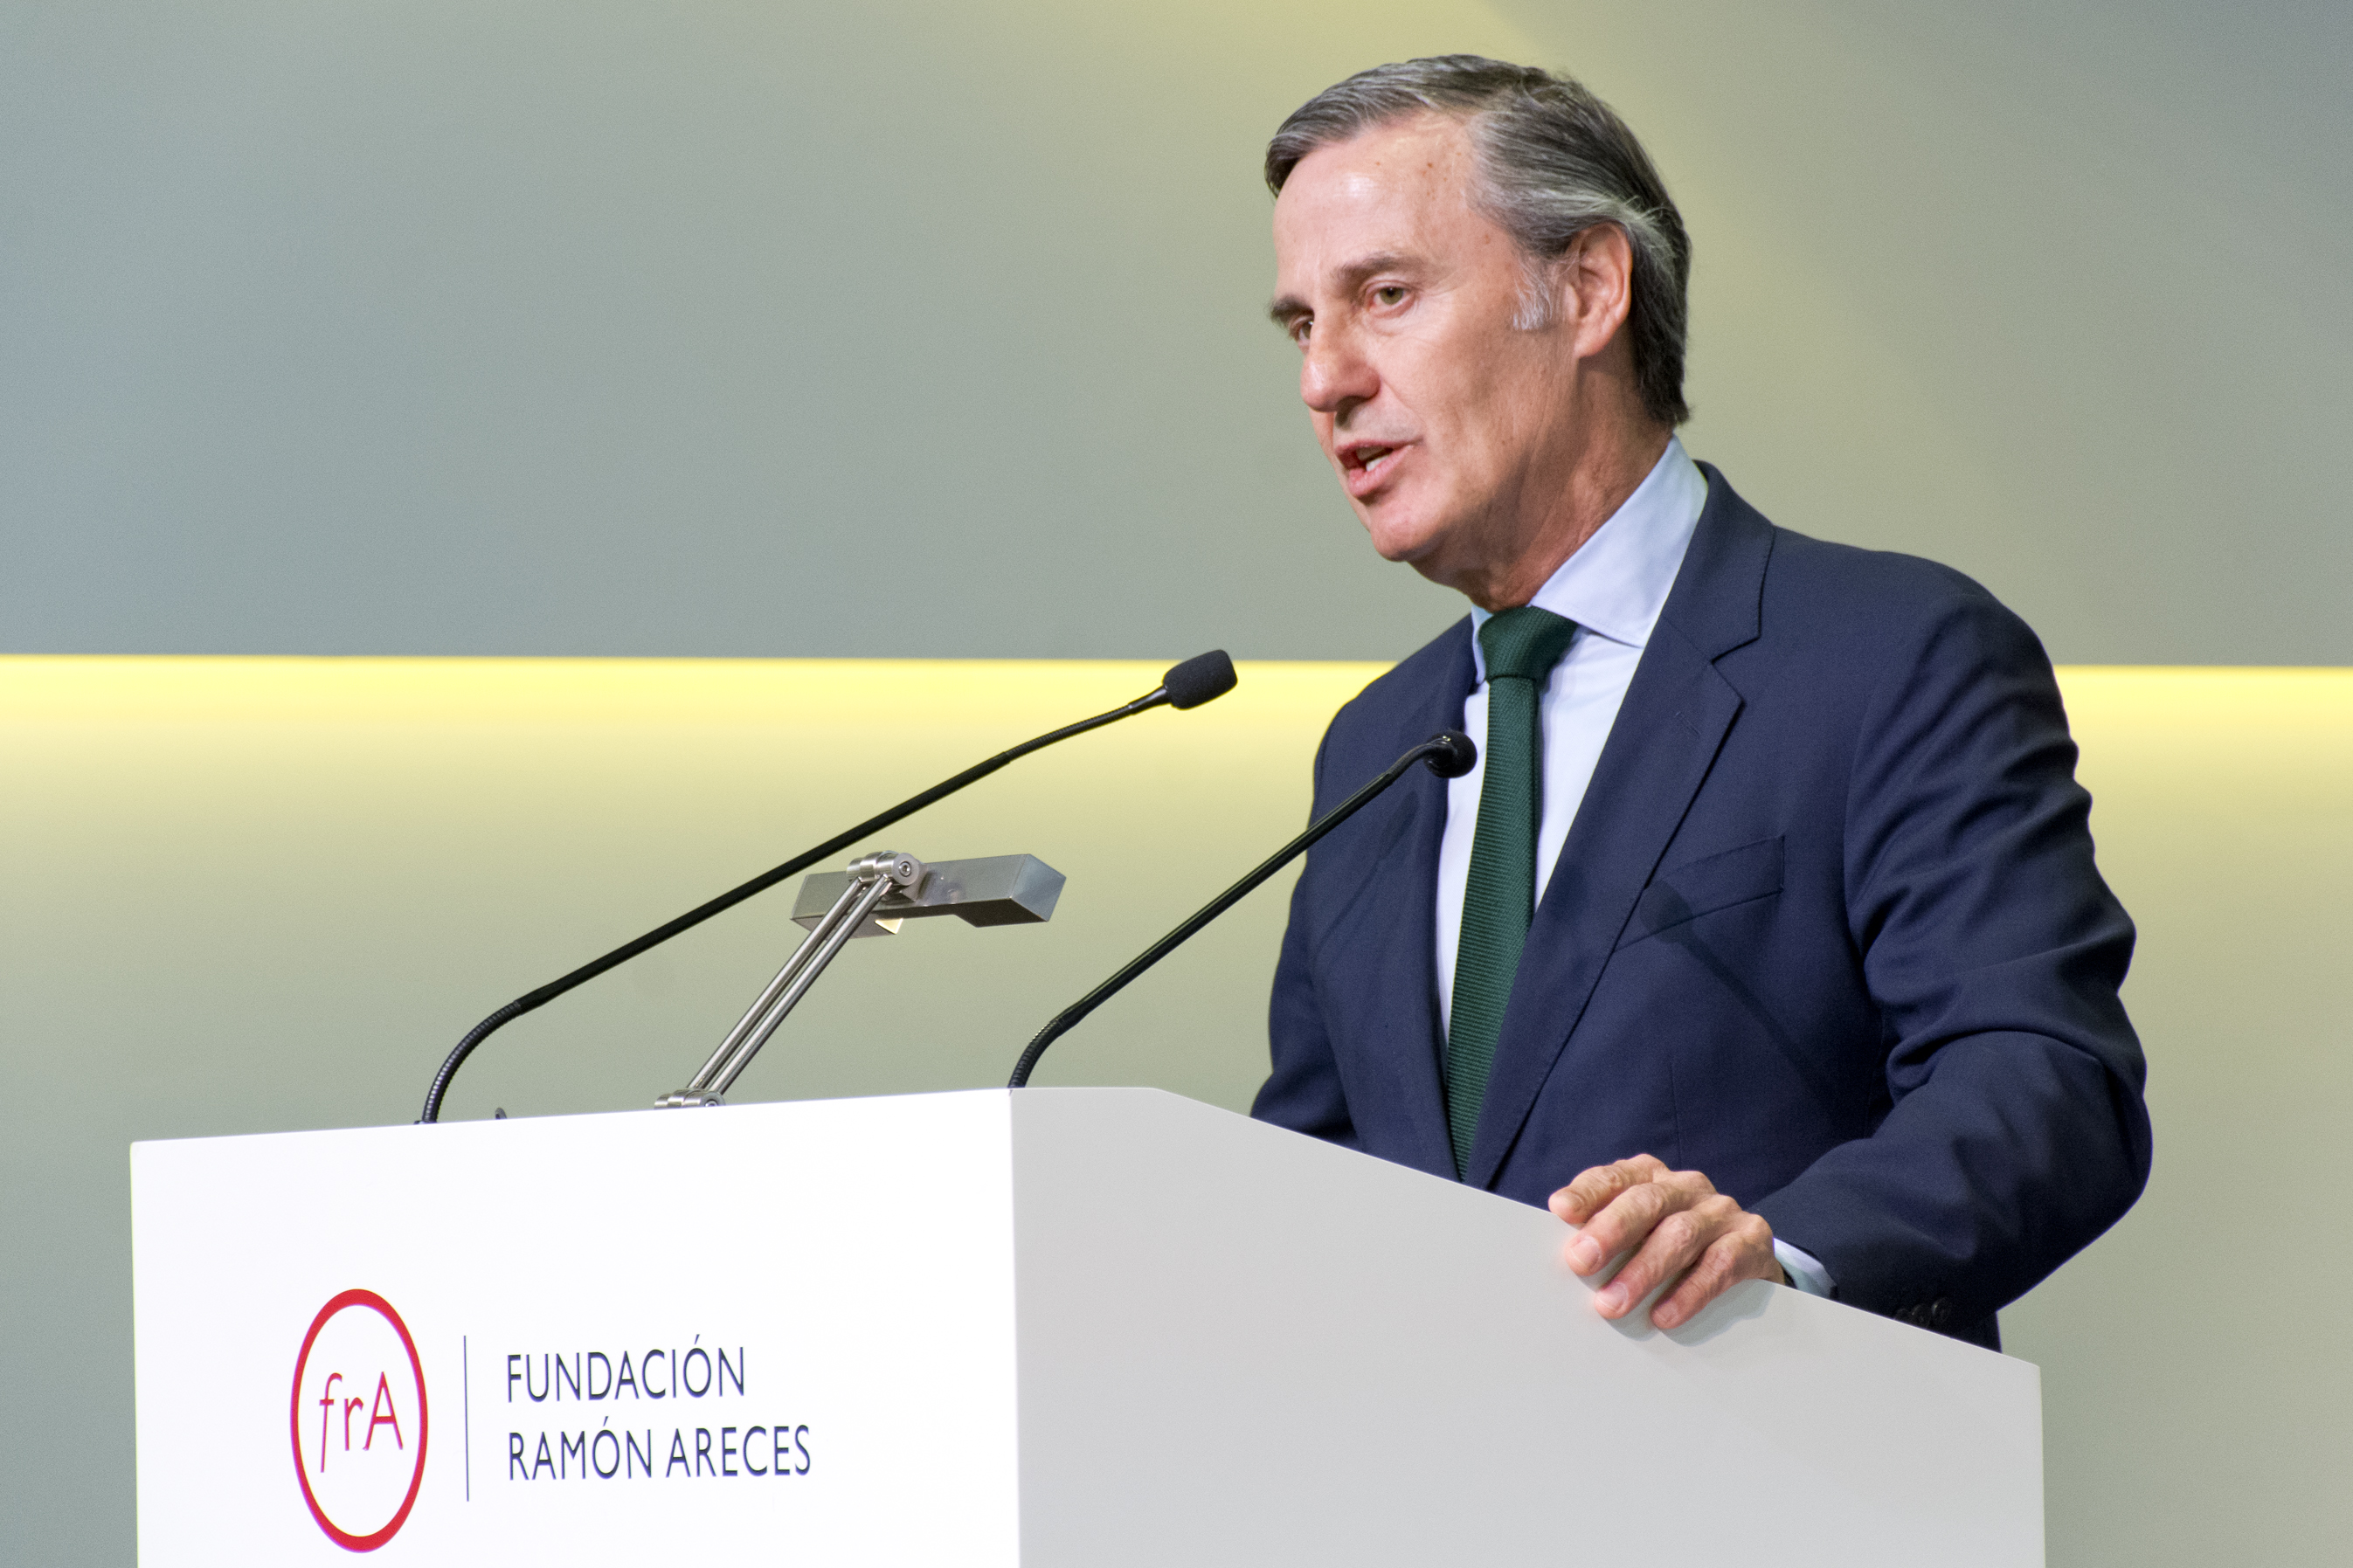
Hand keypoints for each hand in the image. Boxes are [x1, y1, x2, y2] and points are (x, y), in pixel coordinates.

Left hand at [1549, 1155, 1783, 1330]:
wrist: (1743, 1260)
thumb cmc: (1669, 1248)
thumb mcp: (1637, 1235)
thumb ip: (1604, 1237)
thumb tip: (1567, 1260)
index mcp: (1650, 1177)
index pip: (1615, 1177)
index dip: (1588, 1192)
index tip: (1561, 1210)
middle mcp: (1685, 1186)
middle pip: (1646, 1200)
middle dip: (1611, 1230)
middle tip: (1580, 1262)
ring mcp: (1721, 1211)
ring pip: (1680, 1233)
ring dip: (1643, 1271)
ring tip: (1613, 1304)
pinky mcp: (1751, 1240)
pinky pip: (1719, 1264)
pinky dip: (1689, 1292)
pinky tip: (1664, 1315)